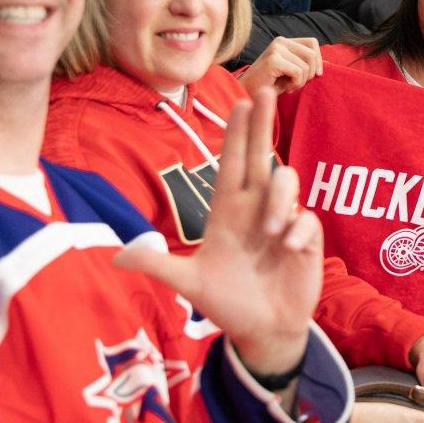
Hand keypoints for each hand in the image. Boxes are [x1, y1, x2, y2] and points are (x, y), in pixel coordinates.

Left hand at [114, 90, 322, 377]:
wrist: (261, 331)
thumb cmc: (227, 302)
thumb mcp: (190, 284)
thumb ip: (160, 266)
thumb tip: (117, 257)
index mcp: (227, 212)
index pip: (231, 163)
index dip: (236, 133)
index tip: (241, 102)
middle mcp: (256, 209)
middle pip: (261, 156)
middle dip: (263, 124)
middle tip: (267, 91)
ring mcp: (283, 222)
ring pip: (286, 182)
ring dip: (279, 198)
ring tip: (270, 232)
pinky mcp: (305, 240)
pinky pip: (306, 219)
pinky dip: (297, 230)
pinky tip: (287, 250)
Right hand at [238, 36, 322, 95]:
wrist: (249, 93)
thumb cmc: (271, 84)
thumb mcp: (292, 71)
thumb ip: (306, 64)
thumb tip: (329, 63)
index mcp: (285, 42)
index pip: (313, 43)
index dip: (318, 60)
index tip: (315, 75)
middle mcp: (280, 41)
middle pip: (312, 55)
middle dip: (310, 74)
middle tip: (297, 84)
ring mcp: (276, 49)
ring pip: (306, 66)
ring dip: (301, 82)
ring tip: (289, 87)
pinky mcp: (273, 60)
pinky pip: (298, 72)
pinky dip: (296, 84)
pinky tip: (286, 88)